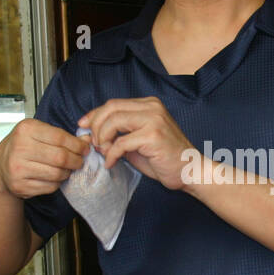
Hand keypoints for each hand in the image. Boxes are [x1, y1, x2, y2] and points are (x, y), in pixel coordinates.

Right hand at [0, 118, 88, 199]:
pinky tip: (53, 177)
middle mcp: (20, 148)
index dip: (77, 145)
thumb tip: (87, 140)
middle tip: (79, 161)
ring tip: (66, 168)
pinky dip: (57, 183)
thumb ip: (62, 136)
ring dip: (67, 172)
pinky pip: (50, 187)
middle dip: (76, 160)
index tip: (85, 148)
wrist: (0, 167)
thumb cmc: (24, 146)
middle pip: (60, 157)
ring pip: (57, 174)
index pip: (60, 137)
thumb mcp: (39, 133)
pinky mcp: (20, 186)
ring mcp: (18, 168)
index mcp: (26, 129)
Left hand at [79, 97, 195, 189]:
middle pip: (111, 108)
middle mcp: (152, 107)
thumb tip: (92, 134)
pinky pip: (121, 143)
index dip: (94, 114)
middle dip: (96, 126)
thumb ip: (119, 133)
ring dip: (102, 139)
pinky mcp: (153, 136)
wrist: (190, 170)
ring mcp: (154, 120)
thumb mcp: (138, 140)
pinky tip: (111, 163)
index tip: (83, 126)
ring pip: (114, 121)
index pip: (113, 104)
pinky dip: (111, 154)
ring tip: (103, 152)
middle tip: (94, 144)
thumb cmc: (164, 158)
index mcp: (149, 104)